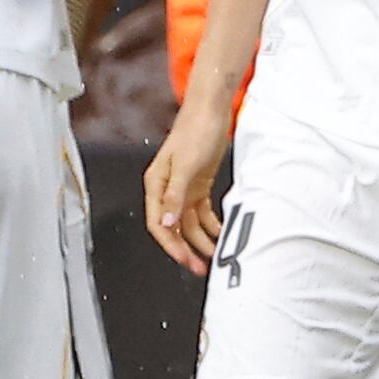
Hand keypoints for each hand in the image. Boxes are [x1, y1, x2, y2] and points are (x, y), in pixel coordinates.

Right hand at [142, 90, 232, 272]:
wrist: (212, 110)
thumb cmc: (195, 131)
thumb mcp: (186, 166)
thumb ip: (174, 197)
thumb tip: (165, 224)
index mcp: (156, 185)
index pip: (157, 224)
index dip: (171, 245)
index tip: (185, 260)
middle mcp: (167, 189)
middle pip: (173, 228)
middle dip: (186, 249)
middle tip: (199, 267)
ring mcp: (183, 188)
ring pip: (189, 223)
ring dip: (201, 241)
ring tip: (214, 256)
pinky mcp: (198, 184)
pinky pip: (202, 213)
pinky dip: (211, 226)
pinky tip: (222, 234)